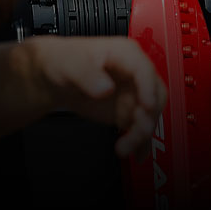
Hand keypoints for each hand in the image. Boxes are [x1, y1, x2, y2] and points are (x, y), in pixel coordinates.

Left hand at [17, 35, 165, 157]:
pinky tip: (137, 155)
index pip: (145, 70)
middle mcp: (135, 74)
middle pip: (154, 96)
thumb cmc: (64, 60)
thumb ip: (88, 74)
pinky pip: (141, 127)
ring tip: (123, 148)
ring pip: (149, 115)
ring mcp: (133, 93)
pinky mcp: (128, 111)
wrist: (56, 77)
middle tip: (134, 133)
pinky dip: (141, 142)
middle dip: (147, 117)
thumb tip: (106, 89)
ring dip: (141, 135)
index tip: (147, 107)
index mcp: (125, 54)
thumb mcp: (71, 63)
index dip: (148, 89)